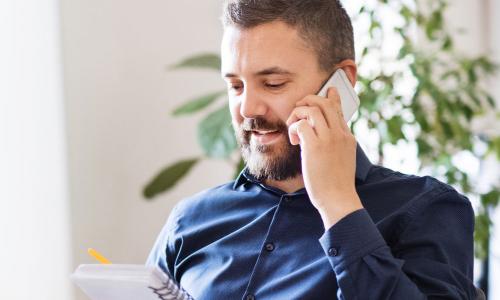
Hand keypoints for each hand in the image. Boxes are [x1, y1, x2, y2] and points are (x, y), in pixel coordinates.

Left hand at [286, 87, 362, 228]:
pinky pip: (301, 124)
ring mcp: (329, 139)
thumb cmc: (337, 184)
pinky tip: (294, 141)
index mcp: (348, 137)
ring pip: (312, 109)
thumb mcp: (343, 159)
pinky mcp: (315, 146)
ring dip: (298, 114)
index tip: (329, 90)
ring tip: (293, 128)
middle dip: (308, 100)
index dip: (331, 98)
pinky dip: (294, 128)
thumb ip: (336, 145)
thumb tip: (322, 138)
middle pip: (324, 103)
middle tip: (298, 109)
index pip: (339, 110)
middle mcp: (340, 134)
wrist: (338, 199)